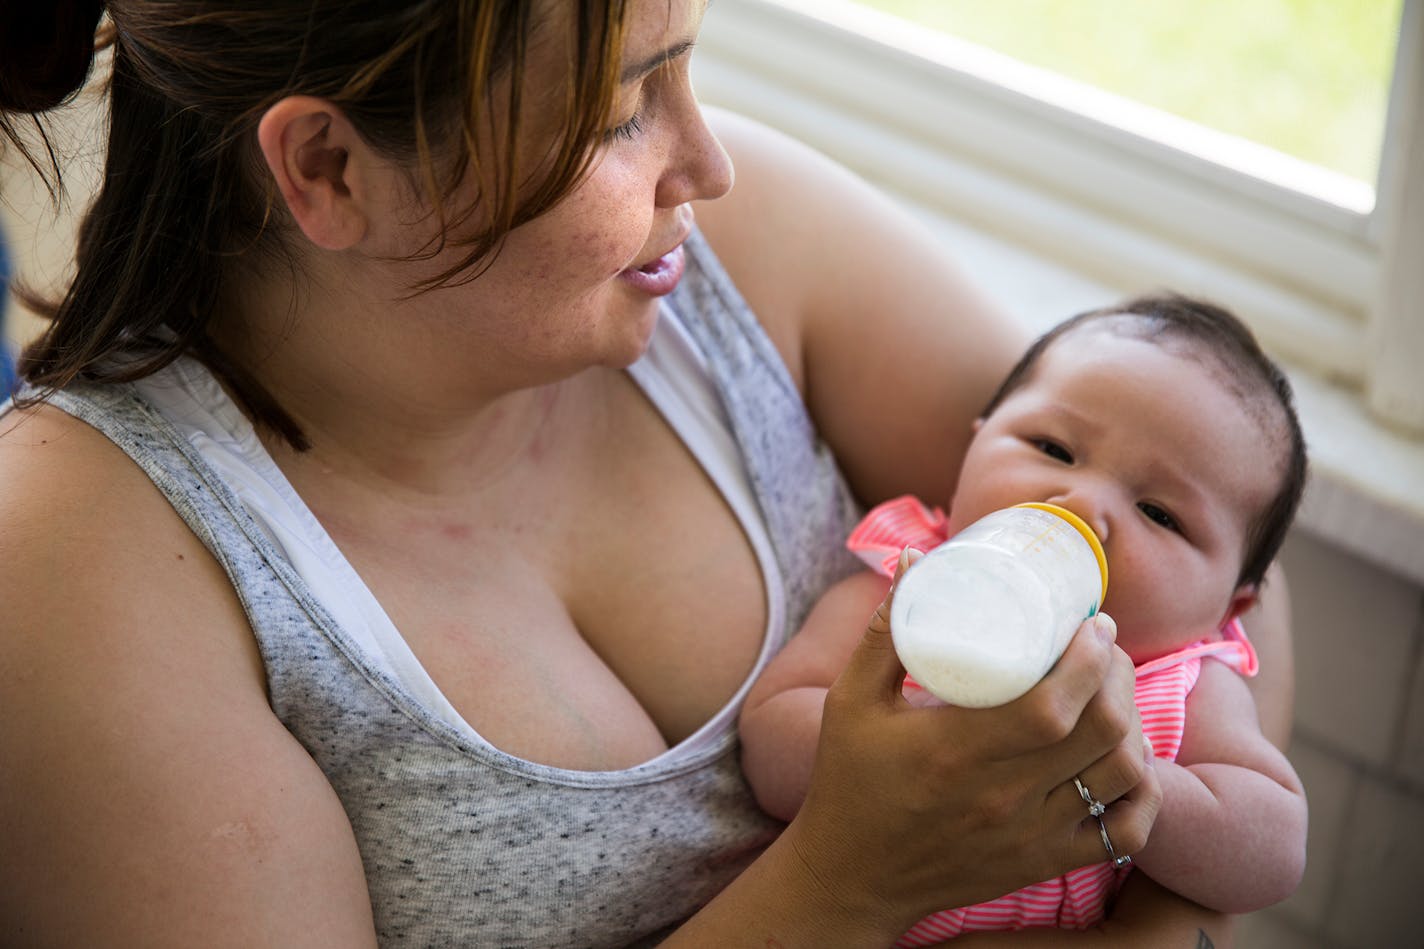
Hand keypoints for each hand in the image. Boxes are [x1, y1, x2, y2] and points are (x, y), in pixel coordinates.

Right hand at [781, 549, 1160, 934]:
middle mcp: (1003, 796)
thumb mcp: (851, 701)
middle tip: (1103, 645)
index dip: (1088, 658)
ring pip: (1121, 775)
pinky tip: (1125, 758)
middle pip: (1100, 732)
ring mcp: (1031, 834)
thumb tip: (915, 558)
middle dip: (1116, 675)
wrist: (852, 876)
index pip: (1051, 705)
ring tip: (1111, 691)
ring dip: (1130, 724)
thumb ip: (887, 631)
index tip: (1091, 623)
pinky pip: (1125, 832)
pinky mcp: (1044, 861)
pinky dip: (1142, 791)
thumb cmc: (849, 782)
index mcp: (955, 751)